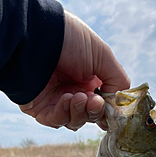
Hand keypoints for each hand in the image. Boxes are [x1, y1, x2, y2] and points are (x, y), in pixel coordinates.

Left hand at [19, 10, 129, 130]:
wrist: (35, 34)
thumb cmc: (68, 39)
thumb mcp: (103, 55)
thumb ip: (117, 80)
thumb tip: (121, 102)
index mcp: (88, 79)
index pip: (102, 105)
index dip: (108, 111)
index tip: (113, 111)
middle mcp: (72, 90)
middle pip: (89, 116)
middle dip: (94, 111)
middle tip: (95, 102)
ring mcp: (55, 101)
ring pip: (74, 121)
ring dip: (80, 112)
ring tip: (79, 97)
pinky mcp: (39, 108)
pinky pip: (55, 121)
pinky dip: (64, 113)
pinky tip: (66, 99)